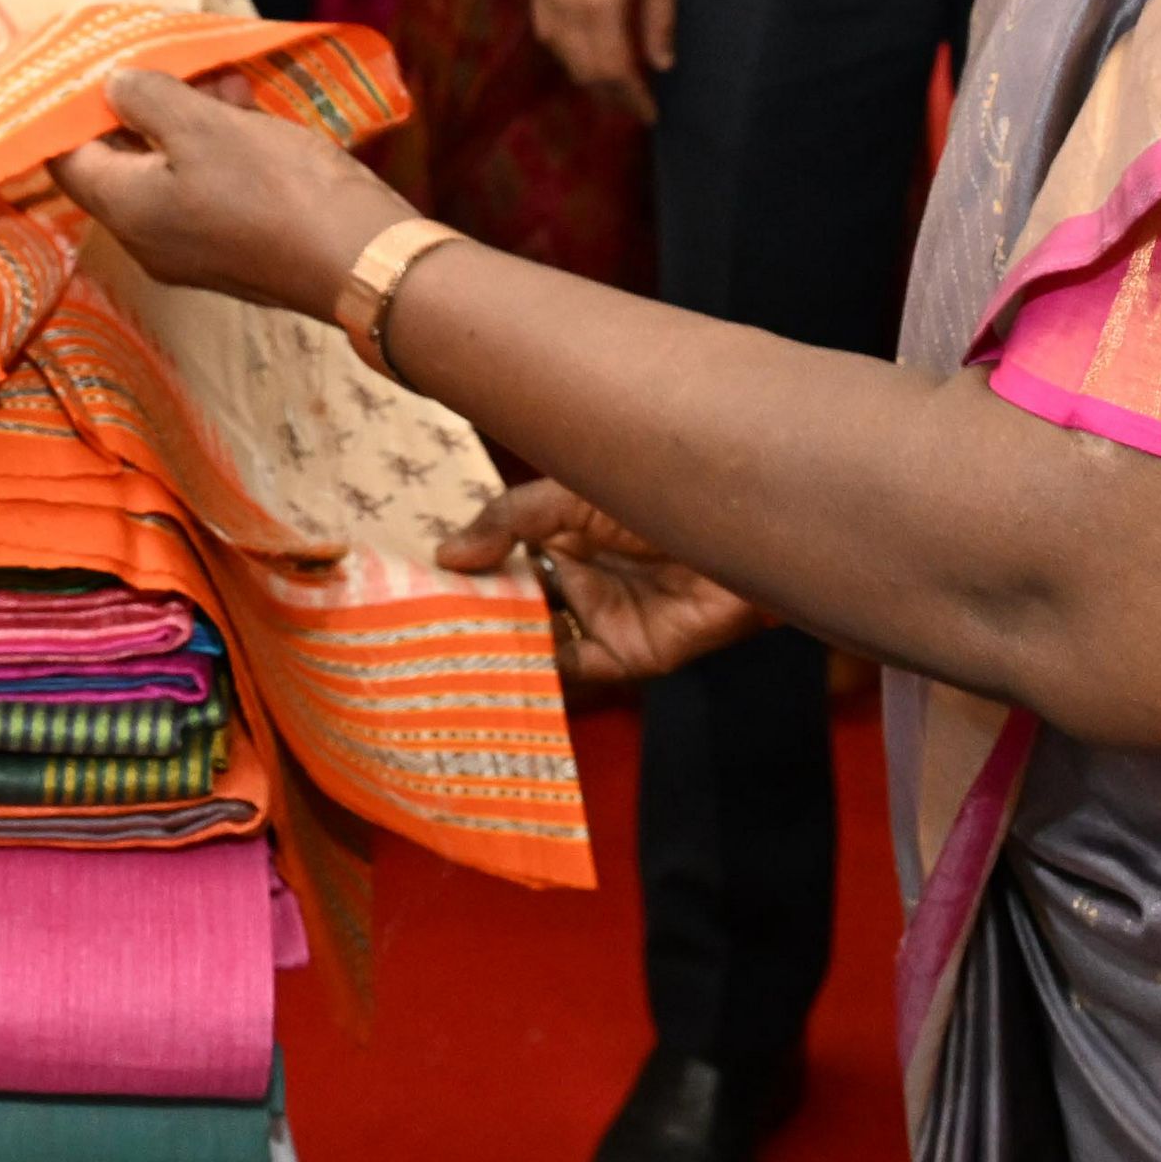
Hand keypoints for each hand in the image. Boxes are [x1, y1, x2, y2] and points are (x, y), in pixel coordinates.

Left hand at [44, 63, 413, 322]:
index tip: (84, 68)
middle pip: (121, 162)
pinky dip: (219, 146)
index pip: (67, 159)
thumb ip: (147, 98)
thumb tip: (111, 86)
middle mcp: (149, 238)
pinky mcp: (236, 246)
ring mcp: (194, 247)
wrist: (361, 259)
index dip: (70, 111)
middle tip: (165, 59)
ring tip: (222, 75)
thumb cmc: (275, 188)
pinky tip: (248, 108)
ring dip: (188, 119)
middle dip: (142, 104)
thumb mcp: (204, 125)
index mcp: (127, 210)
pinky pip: (208, 187)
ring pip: (170, 170)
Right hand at [438, 476, 763, 683]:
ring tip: (443, 650)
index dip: (466, 567)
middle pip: (515, 602)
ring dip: (498, 645)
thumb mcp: (570, 494)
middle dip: (472, 613)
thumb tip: (445, 553)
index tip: (417, 579)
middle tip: (416, 623)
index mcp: (565, 531)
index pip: (503, 554)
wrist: (744, 526)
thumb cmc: (664, 490)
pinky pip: (575, 669)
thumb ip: (508, 520)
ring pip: (537, 638)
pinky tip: (499, 667)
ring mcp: (604, 616)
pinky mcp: (629, 654)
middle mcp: (581, 575)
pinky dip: (538, 672)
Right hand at [529, 0, 678, 122]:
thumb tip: (661, 63)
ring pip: (563, 56)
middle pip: (585, 71)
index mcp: (602, 3)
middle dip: (612, 94)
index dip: (632, 98)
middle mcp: (568, 6)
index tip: (650, 114)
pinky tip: (585, 49)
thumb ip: (659, 16)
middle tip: (636, 103)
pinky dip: (567, 52)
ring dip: (589, 75)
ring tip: (615, 82)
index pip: (615, 70)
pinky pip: (547, 34)